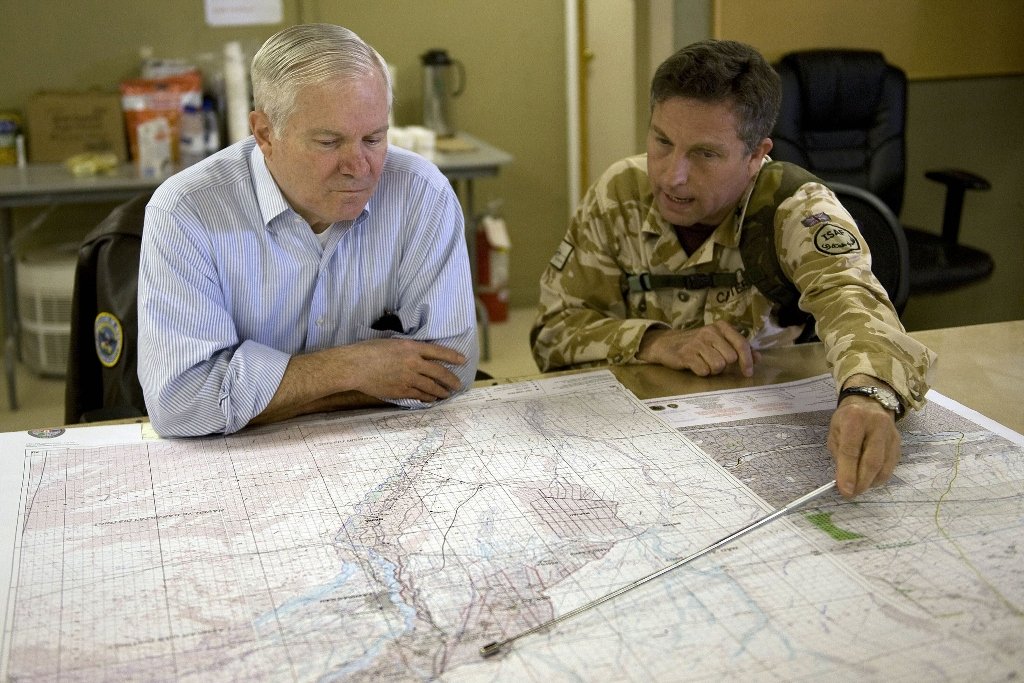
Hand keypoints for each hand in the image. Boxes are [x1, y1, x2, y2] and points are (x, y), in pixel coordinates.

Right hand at [341, 338, 466, 401]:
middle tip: (458, 385)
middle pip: (439, 372)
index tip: (462, 360)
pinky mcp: (401, 390)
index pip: (438, 351)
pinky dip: (427, 398)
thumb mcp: (392, 343)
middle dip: (451, 379)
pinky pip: (419, 395)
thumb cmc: (368, 351)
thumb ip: (407, 349)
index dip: (453, 356)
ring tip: (447, 394)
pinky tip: (431, 399)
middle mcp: (414, 363)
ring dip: (441, 391)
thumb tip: (417, 355)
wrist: (355, 366)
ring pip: (431, 387)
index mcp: (412, 347)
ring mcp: (408, 378)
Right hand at [637, 321, 759, 376]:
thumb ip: (739, 348)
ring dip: (713, 369)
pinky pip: (704, 371)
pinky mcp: (686, 354)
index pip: (741, 344)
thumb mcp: (718, 341)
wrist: (666, 344)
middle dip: (725, 365)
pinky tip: (695, 365)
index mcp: (721, 327)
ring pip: (718, 366)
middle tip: (714, 361)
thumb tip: (759, 357)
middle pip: (730, 358)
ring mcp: (697, 343)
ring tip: (704, 363)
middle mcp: (709, 332)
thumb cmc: (697, 343)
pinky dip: (702, 372)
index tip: (748, 373)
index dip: (748, 360)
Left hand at [827, 383, 901, 498]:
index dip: (847, 473)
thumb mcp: (835, 431)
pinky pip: (891, 466)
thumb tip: (844, 481)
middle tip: (852, 494)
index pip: (851, 450)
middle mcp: (877, 425)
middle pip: (872, 461)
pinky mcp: (899, 443)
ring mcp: (891, 434)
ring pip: (884, 466)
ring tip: (859, 488)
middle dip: (861, 482)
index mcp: (855, 418)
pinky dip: (880, 477)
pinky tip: (870, 480)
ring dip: (871, 482)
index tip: (845, 491)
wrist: (870, 403)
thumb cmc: (847, 419)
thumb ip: (839, 454)